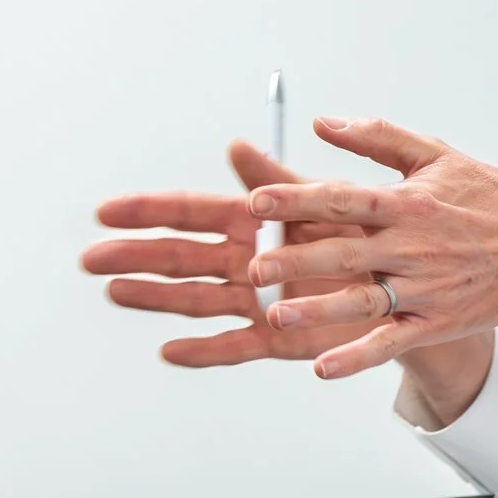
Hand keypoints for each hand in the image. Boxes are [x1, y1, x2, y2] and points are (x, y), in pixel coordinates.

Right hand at [81, 140, 378, 367]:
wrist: (406, 281)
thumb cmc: (363, 234)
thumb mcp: (323, 200)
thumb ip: (278, 181)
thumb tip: (237, 146)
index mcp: (254, 223)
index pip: (190, 213)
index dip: (148, 212)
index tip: (107, 212)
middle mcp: (247, 262)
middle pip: (180, 258)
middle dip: (135, 256)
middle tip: (91, 257)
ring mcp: (257, 301)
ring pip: (196, 300)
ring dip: (155, 298)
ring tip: (116, 292)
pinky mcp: (277, 338)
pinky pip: (234, 346)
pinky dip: (203, 351)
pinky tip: (170, 351)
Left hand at [243, 116, 497, 379]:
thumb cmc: (491, 198)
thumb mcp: (436, 154)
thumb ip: (376, 137)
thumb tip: (321, 123)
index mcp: (408, 203)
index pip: (343, 198)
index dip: (296, 199)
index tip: (255, 200)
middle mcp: (413, 247)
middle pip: (344, 253)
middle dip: (296, 259)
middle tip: (253, 267)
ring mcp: (424, 288)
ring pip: (362, 302)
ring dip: (319, 310)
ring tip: (276, 315)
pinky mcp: (436, 321)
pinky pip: (391, 342)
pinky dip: (357, 357)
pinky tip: (323, 368)